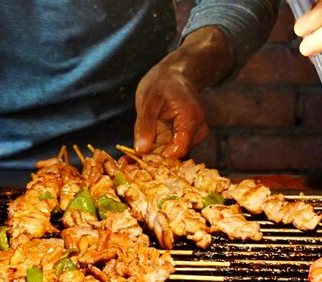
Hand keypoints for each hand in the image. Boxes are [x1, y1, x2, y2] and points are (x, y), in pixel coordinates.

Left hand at [134, 27, 232, 158]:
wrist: (176, 75)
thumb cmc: (163, 82)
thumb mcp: (148, 100)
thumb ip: (145, 125)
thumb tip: (141, 150)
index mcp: (190, 119)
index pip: (180, 149)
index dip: (160, 158)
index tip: (139, 160)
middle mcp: (196, 130)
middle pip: (175, 155)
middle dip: (151, 162)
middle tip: (125, 166)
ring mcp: (190, 135)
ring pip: (169, 155)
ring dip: (149, 159)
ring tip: (125, 162)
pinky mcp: (182, 138)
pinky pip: (166, 150)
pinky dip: (150, 153)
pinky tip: (132, 157)